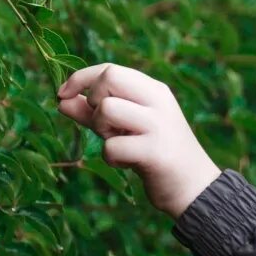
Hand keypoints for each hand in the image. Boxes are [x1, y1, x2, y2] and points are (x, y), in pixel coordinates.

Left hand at [56, 63, 220, 218]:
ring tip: (118, 142)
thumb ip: (94, 113)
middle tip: (105, 124)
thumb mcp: (124, 128)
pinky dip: (112, 158)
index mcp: (154, 91)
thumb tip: (61, 100)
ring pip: (107, 109)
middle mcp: (158, 102)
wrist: (194, 187)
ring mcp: (159, 125)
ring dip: (101, 129)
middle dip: (94, 100)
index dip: (80, 78)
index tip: (62, 94)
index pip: (110, 69)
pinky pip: (112, 147)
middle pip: (109, 77)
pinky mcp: (155, 152)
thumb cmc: (155, 154)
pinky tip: (129, 163)